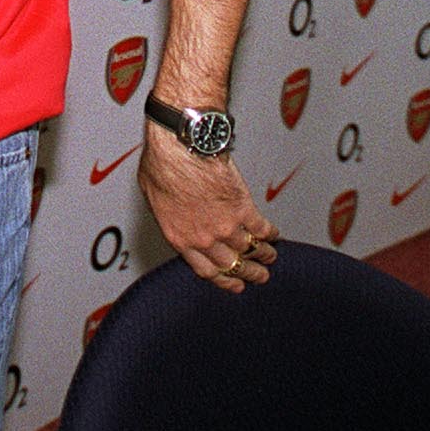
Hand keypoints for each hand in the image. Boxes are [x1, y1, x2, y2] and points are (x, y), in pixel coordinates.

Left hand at [137, 125, 278, 293]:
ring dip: (264, 255)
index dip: (224, 280)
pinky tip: (275, 235)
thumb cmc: (162, 164)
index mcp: (180, 238)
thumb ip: (170, 216)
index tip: (234, 283)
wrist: (180, 147)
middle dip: (249, 273)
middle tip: (260, 276)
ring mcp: (226, 225)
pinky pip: (263, 228)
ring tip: (271, 257)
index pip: (206, 270)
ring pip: (251, 250)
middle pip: (232, 265)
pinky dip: (271, 234)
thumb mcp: (154, 198)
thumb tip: (176, 215)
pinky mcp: (243, 208)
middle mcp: (204, 238)